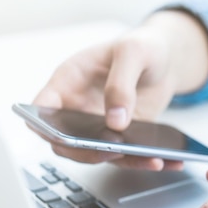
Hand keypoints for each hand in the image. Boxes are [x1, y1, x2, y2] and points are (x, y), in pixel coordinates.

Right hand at [32, 10, 207, 169]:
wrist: (166, 58)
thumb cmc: (141, 46)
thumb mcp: (133, 51)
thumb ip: (121, 83)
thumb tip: (116, 121)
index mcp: (69, 81)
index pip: (42, 107)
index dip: (42, 124)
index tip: (58, 134)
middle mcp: (78, 108)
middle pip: (65, 141)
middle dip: (85, 151)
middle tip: (112, 152)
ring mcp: (97, 126)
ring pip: (97, 154)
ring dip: (122, 161)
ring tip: (152, 160)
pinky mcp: (121, 137)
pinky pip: (126, 157)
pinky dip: (143, 162)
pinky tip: (164, 162)